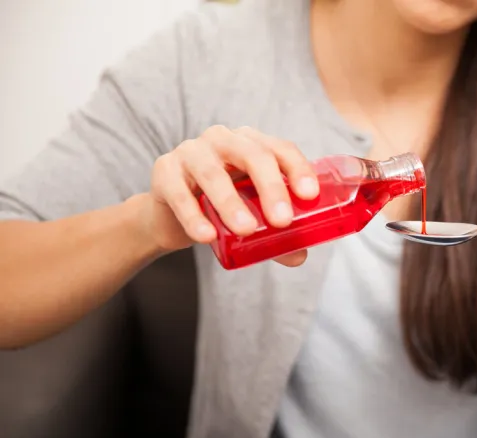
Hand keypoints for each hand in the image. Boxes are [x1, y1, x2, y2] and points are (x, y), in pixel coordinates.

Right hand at [145, 125, 318, 266]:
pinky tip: (206, 236)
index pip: (280, 149)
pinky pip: (179, 193)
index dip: (298, 168)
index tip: (310, 195)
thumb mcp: (253, 217)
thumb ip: (276, 235)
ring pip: (213, 173)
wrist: (173, 216)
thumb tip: (299, 256)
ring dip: (231, 203)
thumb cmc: (222, 208)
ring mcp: (192, 152)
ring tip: (246, 230)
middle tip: (282, 220)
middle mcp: (224, 140)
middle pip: (252, 155)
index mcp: (252, 144)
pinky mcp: (165, 170)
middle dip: (271, 187)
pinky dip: (193, 216)